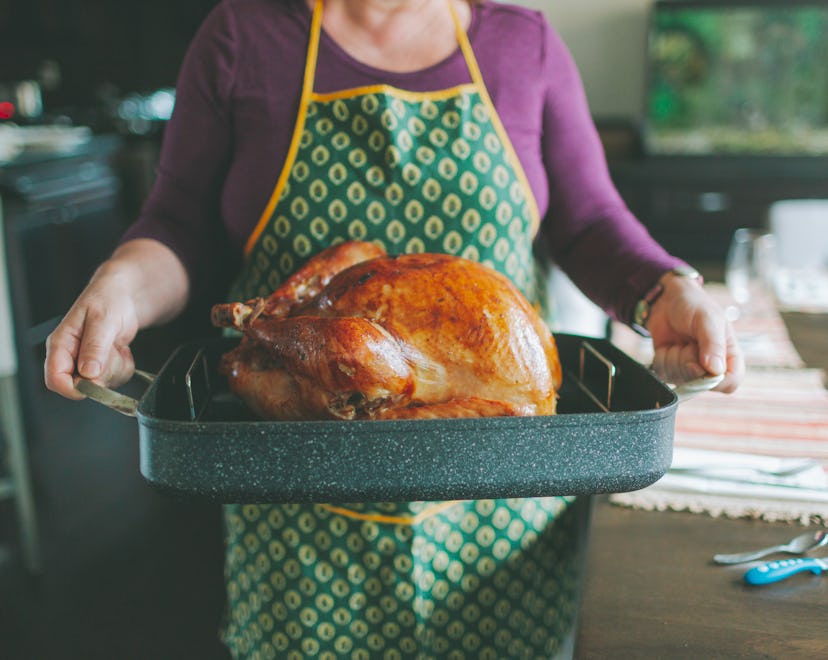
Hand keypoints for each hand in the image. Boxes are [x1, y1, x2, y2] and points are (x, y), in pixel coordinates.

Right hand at [45, 263, 139, 399]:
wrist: (125, 296)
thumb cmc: (109, 299)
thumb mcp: (103, 320)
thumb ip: (95, 347)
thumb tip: (88, 373)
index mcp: (60, 344)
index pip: (55, 379)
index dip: (74, 388)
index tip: (95, 381)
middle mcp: (70, 356)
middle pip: (81, 387)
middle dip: (103, 373)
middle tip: (111, 350)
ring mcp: (86, 362)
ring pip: (101, 385)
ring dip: (116, 368)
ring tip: (116, 345)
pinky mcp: (101, 366)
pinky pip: (115, 379)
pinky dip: (124, 366)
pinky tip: (121, 349)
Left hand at [646, 272, 743, 392]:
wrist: (666, 300)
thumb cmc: (693, 305)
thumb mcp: (708, 319)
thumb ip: (713, 343)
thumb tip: (716, 371)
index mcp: (729, 356)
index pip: (730, 383)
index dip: (716, 381)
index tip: (702, 365)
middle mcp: (710, 367)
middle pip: (700, 384)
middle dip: (688, 361)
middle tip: (690, 341)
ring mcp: (689, 370)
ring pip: (679, 379)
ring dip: (674, 357)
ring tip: (680, 340)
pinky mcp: (671, 369)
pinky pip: (663, 373)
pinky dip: (662, 357)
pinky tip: (668, 345)